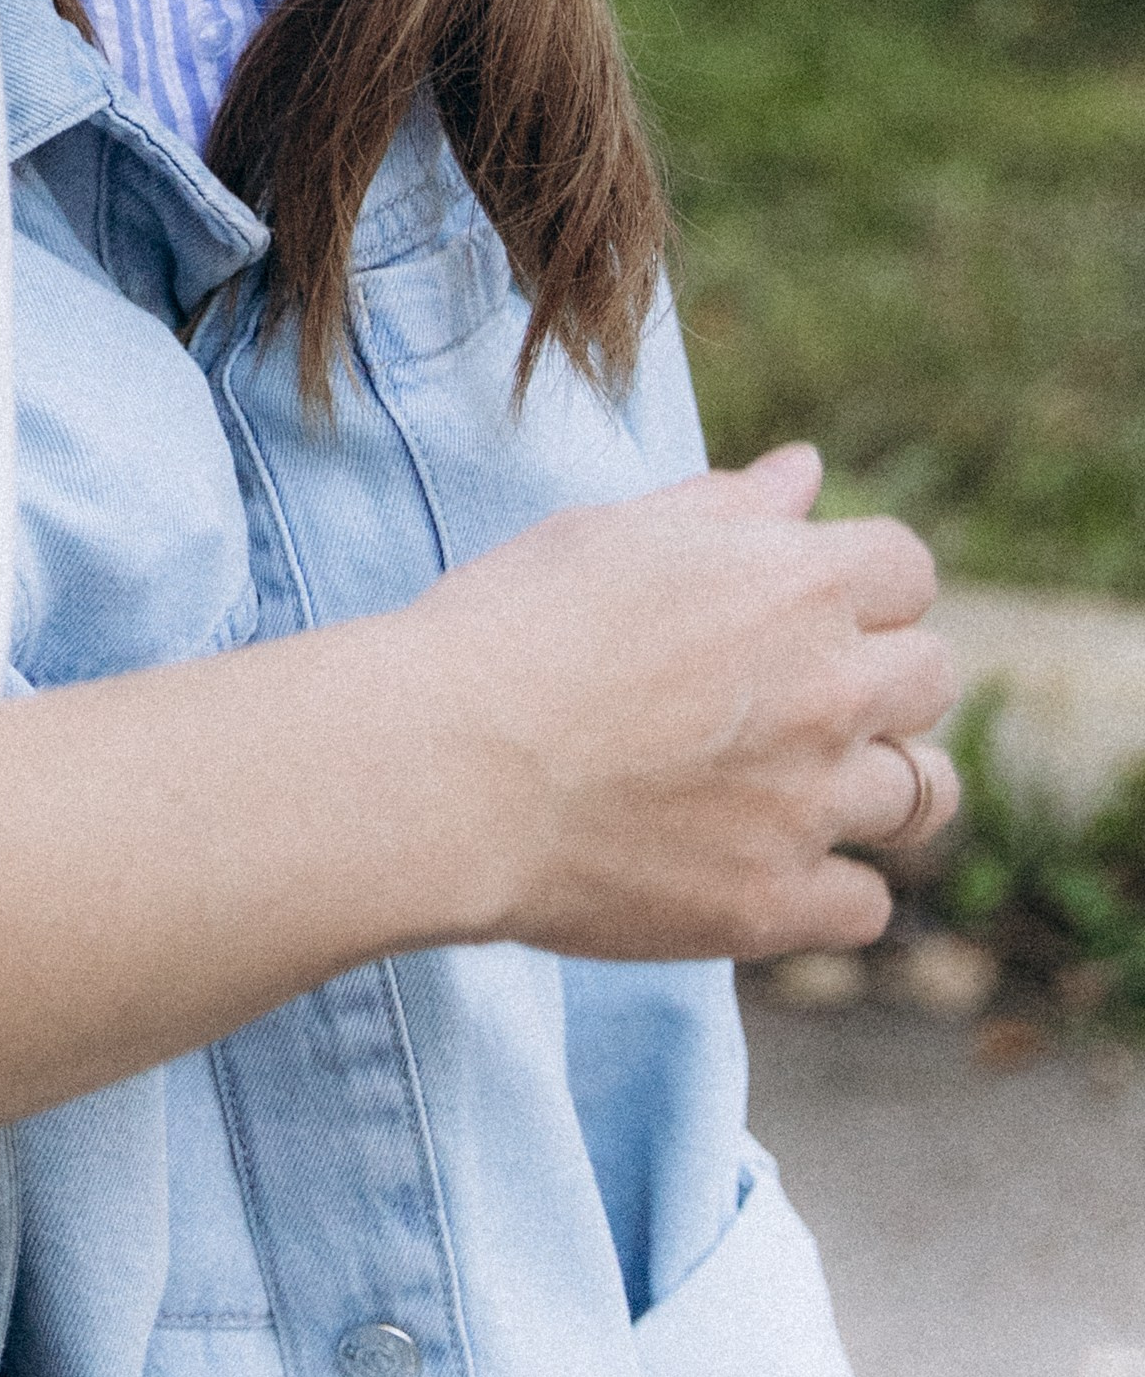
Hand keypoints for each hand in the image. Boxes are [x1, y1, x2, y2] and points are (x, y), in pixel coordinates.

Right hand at [409, 443, 958, 964]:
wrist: (445, 767)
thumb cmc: (509, 628)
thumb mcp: (611, 533)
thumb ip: (727, 506)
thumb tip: (804, 472)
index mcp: (793, 583)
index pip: (908, 567)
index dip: (865, 580)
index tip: (815, 601)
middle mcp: (827, 691)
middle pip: (932, 677)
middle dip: (881, 676)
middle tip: (803, 692)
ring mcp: (809, 805)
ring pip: (923, 794)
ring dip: (877, 781)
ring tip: (805, 783)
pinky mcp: (774, 903)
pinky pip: (868, 903)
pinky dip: (833, 886)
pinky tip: (773, 862)